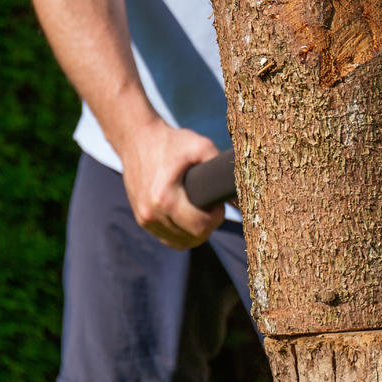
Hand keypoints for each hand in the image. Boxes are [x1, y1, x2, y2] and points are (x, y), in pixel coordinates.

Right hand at [118, 119, 225, 248]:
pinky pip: (169, 240)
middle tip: (212, 206)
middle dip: (209, 225)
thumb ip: (224, 170)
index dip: (216, 217)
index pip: (200, 227)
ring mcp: (144, 219)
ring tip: (201, 211)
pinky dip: (183, 234)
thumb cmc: (172, 142)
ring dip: (196, 232)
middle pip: (193, 238)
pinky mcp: (142, 220)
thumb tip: (244, 199)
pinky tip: (190, 219)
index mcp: (164, 198)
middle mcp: (151, 213)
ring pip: (182, 243)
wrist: (137, 139)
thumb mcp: (201, 147)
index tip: (217, 202)